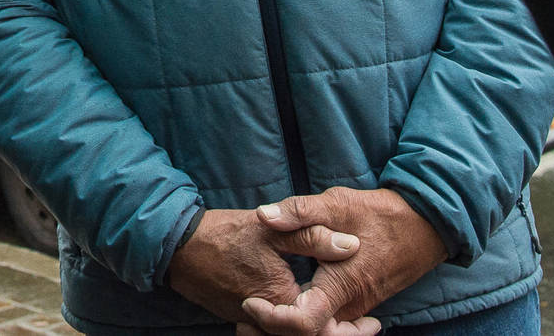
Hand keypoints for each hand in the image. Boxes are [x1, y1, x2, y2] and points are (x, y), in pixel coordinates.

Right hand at [167, 207, 374, 333]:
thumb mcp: (272, 229)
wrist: (179, 247)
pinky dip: (294, 329)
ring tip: (344, 326)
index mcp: (280, 298)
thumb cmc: (225, 235)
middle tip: (366, 328)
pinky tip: (308, 314)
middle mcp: (267, 318)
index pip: (322, 329)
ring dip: (319, 333)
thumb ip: (314, 236)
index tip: (374, 324)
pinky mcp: (244, 318)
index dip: (352, 332)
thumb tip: (352, 245)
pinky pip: (275, 332)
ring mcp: (253, 321)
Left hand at [241, 188, 444, 334]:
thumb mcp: (338, 204)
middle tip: (245, 318)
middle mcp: (349, 306)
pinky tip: (285, 312)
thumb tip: (264, 216)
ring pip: (320, 334)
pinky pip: (330, 326)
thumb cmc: (382, 214)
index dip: (273, 319)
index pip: (304, 323)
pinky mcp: (357, 304)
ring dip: (288, 330)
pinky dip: (306, 325)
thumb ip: (300, 211)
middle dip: (274, 332)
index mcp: (342, 286)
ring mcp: (355, 308)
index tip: (250, 302)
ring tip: (258, 318)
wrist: (426, 226)